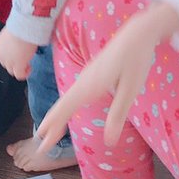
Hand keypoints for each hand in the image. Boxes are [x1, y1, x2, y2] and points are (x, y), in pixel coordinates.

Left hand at [0, 28, 37, 80]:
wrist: (23, 27)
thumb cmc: (21, 25)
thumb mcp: (14, 32)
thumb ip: (13, 38)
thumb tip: (20, 38)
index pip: (0, 56)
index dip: (8, 57)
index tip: (16, 54)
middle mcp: (1, 55)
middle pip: (6, 64)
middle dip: (14, 63)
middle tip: (23, 58)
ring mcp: (9, 61)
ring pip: (12, 71)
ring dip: (19, 68)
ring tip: (27, 64)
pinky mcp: (18, 65)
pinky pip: (20, 75)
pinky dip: (25, 73)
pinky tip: (29, 68)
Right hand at [36, 0, 178, 150]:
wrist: (137, 33)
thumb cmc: (135, 60)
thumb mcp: (130, 90)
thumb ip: (118, 115)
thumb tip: (110, 142)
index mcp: (89, 86)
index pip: (65, 110)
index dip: (53, 127)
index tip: (43, 144)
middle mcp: (84, 81)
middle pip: (62, 106)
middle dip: (51, 125)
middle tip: (41, 144)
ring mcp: (86, 76)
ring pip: (66, 99)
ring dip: (56, 116)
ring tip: (49, 131)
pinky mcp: (92, 73)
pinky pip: (73, 93)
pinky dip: (65, 106)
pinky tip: (67, 110)